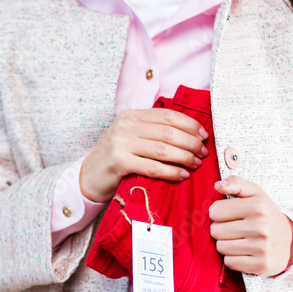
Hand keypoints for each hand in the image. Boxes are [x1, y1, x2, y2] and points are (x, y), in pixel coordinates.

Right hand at [80, 108, 208, 202]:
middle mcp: (125, 126)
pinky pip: (153, 167)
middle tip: (203, 153)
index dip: (190, 124)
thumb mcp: (132, 136)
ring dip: (184, 157)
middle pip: (168, 132)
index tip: (203, 135)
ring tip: (195, 164)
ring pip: (163, 149)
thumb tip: (191, 134)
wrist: (89, 176)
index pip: (168, 115)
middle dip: (191, 143)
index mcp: (131, 115)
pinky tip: (182, 175)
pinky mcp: (119, 162)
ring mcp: (121, 143)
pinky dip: (171, 172)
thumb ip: (153, 131)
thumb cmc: (116, 157)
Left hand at [208, 176, 292, 275]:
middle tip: (235, 229)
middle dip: (221, 230)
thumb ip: (236, 183)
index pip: (215, 211)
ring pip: (221, 247)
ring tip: (239, 241)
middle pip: (216, 231)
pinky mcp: (261, 264)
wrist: (290, 241)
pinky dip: (233, 259)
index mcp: (257, 206)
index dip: (219, 213)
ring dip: (226, 245)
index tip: (229, 215)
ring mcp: (262, 247)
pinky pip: (230, 263)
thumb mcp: (255, 194)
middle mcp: (261, 226)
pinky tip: (244, 253)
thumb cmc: (266, 215)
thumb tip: (218, 185)